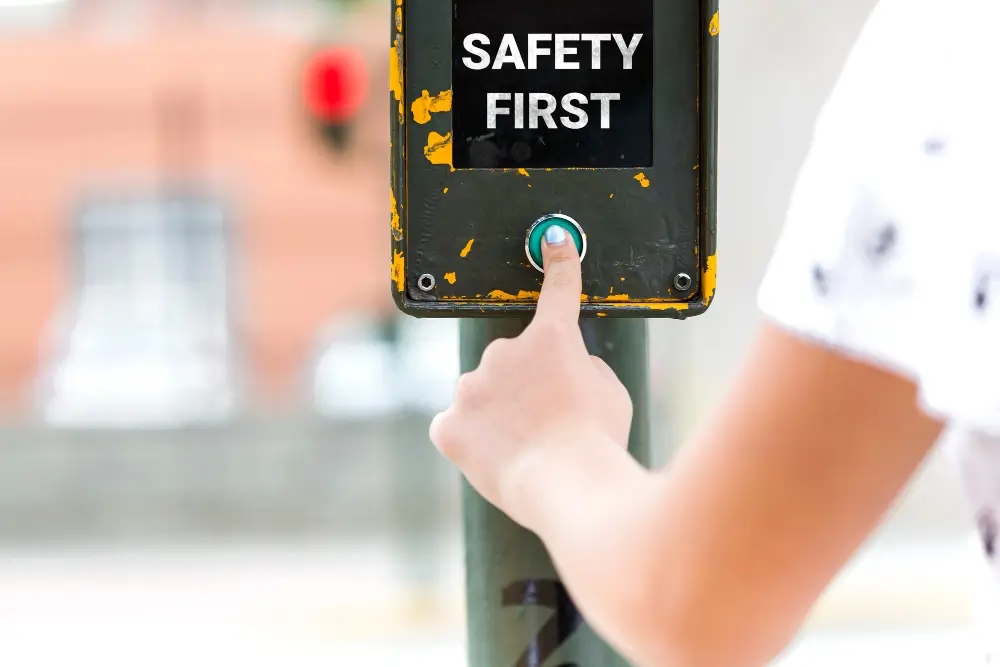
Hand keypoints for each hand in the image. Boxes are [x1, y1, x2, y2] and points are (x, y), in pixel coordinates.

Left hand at [429, 226, 633, 529]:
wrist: (568, 486)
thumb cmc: (597, 442)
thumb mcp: (611, 393)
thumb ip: (582, 368)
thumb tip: (567, 367)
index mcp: (551, 339)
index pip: (558, 291)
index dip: (560, 264)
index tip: (555, 241)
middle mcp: (503, 352)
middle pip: (512, 362)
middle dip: (525, 385)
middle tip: (549, 421)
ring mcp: (469, 387)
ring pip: (482, 393)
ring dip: (498, 412)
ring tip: (527, 448)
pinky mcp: (448, 424)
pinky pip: (457, 426)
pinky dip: (473, 440)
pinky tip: (497, 457)